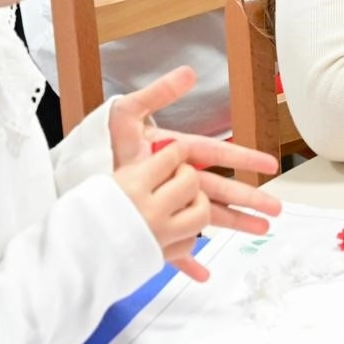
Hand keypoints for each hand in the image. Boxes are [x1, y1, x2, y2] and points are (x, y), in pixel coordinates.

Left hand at [110, 67, 281, 278]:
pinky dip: (188, 259)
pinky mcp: (149, 224)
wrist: (69, 175)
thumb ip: (158, 93)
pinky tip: (203, 271)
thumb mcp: (126, 113)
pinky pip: (171, 245)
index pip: (218, 156)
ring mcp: (164, 203)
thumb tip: (188, 72)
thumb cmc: (98, 141)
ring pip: (206, 216)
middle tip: (275, 210)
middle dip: (249, 199)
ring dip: (233, 224)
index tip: (270, 166)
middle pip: (220, 190)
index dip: (245, 160)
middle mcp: (176, 179)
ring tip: (260, 231)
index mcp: (176, 153)